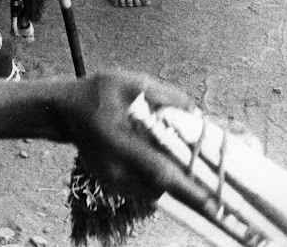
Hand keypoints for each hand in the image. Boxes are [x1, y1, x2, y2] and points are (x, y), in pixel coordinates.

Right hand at [64, 70, 220, 211]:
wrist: (66, 112)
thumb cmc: (97, 91)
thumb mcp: (129, 81)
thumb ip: (163, 94)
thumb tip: (194, 110)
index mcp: (119, 143)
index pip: (160, 171)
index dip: (188, 189)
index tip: (212, 203)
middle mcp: (116, 169)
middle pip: (161, 188)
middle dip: (191, 194)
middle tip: (220, 203)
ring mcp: (113, 180)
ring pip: (155, 190)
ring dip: (178, 187)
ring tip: (201, 181)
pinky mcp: (113, 183)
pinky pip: (145, 187)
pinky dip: (163, 181)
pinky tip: (175, 167)